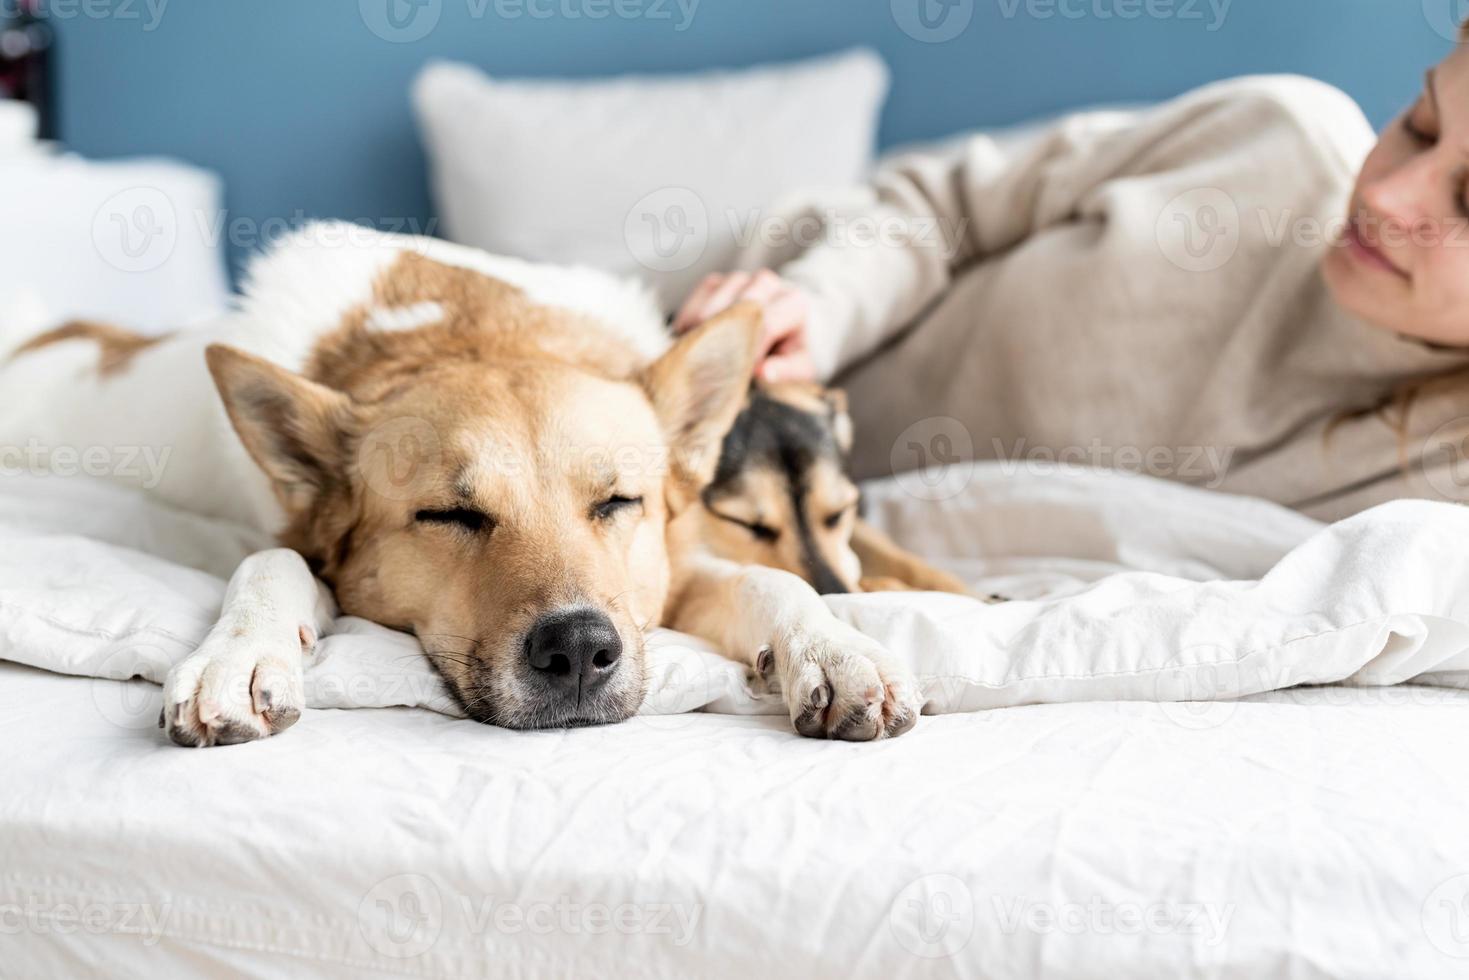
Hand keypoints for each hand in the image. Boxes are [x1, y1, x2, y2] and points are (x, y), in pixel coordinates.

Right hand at [672, 270, 816, 383]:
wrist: (788, 323)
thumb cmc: (793, 347)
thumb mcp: (801, 364)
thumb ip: (786, 369)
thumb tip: (763, 372)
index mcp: (794, 301)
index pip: (766, 323)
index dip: (751, 349)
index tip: (742, 374)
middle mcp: (768, 282)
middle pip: (738, 306)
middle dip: (725, 337)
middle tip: (714, 365)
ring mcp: (739, 279)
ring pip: (714, 301)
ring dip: (704, 329)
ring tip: (699, 355)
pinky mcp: (717, 282)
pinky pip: (698, 297)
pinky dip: (690, 318)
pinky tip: (688, 339)